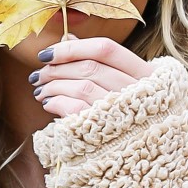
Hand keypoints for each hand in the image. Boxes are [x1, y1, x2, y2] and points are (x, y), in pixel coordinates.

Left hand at [29, 35, 148, 120]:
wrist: (149, 151)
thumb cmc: (135, 111)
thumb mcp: (127, 81)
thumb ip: (98, 58)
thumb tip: (68, 37)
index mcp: (146, 72)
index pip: (105, 49)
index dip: (72, 48)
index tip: (47, 53)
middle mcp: (139, 90)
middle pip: (90, 67)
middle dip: (57, 68)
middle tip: (39, 74)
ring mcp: (125, 112)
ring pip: (82, 87)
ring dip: (53, 86)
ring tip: (40, 90)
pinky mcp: (108, 132)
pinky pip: (76, 110)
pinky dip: (57, 103)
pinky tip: (48, 103)